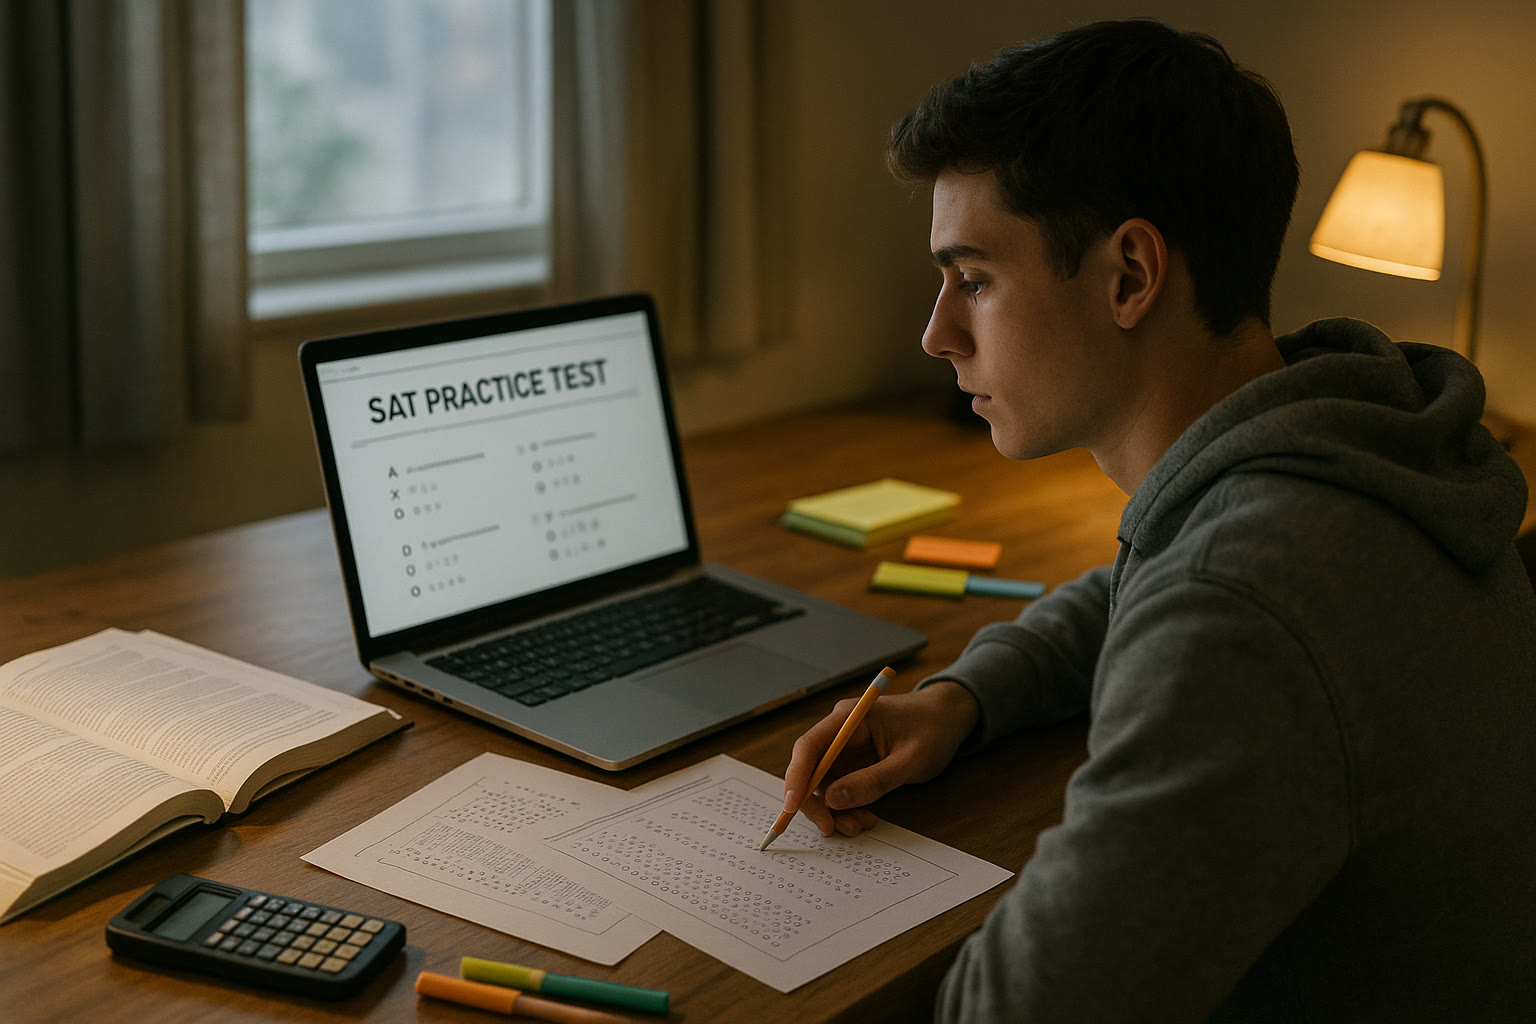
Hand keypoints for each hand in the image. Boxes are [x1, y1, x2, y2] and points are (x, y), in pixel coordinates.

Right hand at [782, 680, 979, 837]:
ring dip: (834, 810)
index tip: (793, 806)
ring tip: (859, 826)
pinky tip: (866, 817)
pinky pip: (840, 788)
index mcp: (849, 718)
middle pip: (810, 769)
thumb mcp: (909, 760)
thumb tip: (833, 799)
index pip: (809, 746)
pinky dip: (847, 807)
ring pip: (824, 784)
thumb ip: (873, 780)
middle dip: (816, 802)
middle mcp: (840, 731)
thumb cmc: (933, 729)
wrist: (948, 719)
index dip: (796, 777)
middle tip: (831, 827)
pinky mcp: (854, 762)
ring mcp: (846, 748)